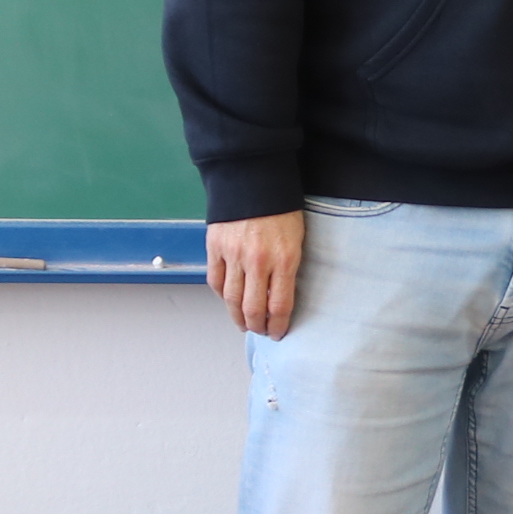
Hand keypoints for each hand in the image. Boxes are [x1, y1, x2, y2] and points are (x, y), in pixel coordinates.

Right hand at [206, 212, 304, 338]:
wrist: (255, 179)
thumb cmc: (282, 209)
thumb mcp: (297, 240)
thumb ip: (288, 269)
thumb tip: (279, 298)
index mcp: (284, 259)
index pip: (279, 306)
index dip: (277, 326)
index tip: (278, 333)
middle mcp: (257, 261)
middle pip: (252, 309)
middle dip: (257, 326)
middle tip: (259, 331)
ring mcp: (233, 255)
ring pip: (231, 299)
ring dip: (237, 317)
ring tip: (243, 323)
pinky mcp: (215, 247)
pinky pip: (215, 280)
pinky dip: (221, 295)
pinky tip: (228, 299)